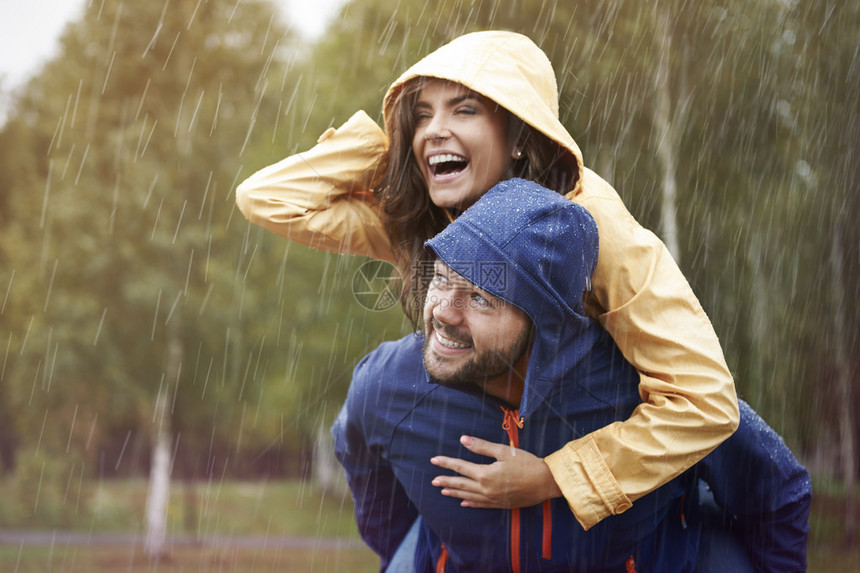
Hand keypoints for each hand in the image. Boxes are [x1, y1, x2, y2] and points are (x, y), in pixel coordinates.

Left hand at [430, 435, 561, 508]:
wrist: (545, 483)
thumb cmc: (527, 464)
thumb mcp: (504, 451)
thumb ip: (482, 446)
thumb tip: (463, 440)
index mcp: (485, 474)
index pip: (460, 467)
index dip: (446, 463)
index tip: (434, 460)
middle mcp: (486, 489)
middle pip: (461, 483)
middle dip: (446, 480)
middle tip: (433, 480)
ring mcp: (492, 499)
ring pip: (468, 495)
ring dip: (455, 492)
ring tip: (443, 490)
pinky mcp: (500, 504)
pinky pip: (480, 505)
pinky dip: (470, 503)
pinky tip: (463, 502)